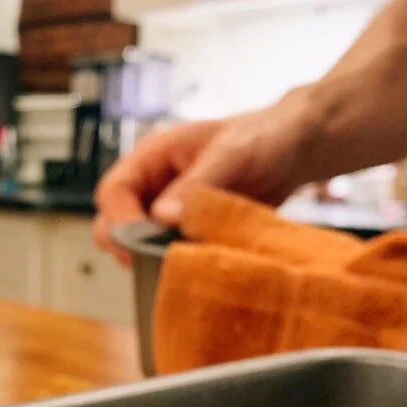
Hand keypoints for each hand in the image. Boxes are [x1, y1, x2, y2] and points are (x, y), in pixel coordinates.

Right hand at [93, 92, 318, 263]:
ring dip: (150, 259)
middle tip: (155, 262)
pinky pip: (164, 255)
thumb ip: (195, 185)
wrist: (294, 151)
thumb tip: (161, 218)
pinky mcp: (184, 234)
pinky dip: (173, 266)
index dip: (121, 221)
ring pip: (134, 245)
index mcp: (152, 157)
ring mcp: (166, 212)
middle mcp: (152, 186)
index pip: (112, 193)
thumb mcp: (231, 154)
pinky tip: (195, 268)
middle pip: (112, 224)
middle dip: (127, 246)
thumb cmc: (263, 137)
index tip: (144, 242)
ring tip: (180, 264)